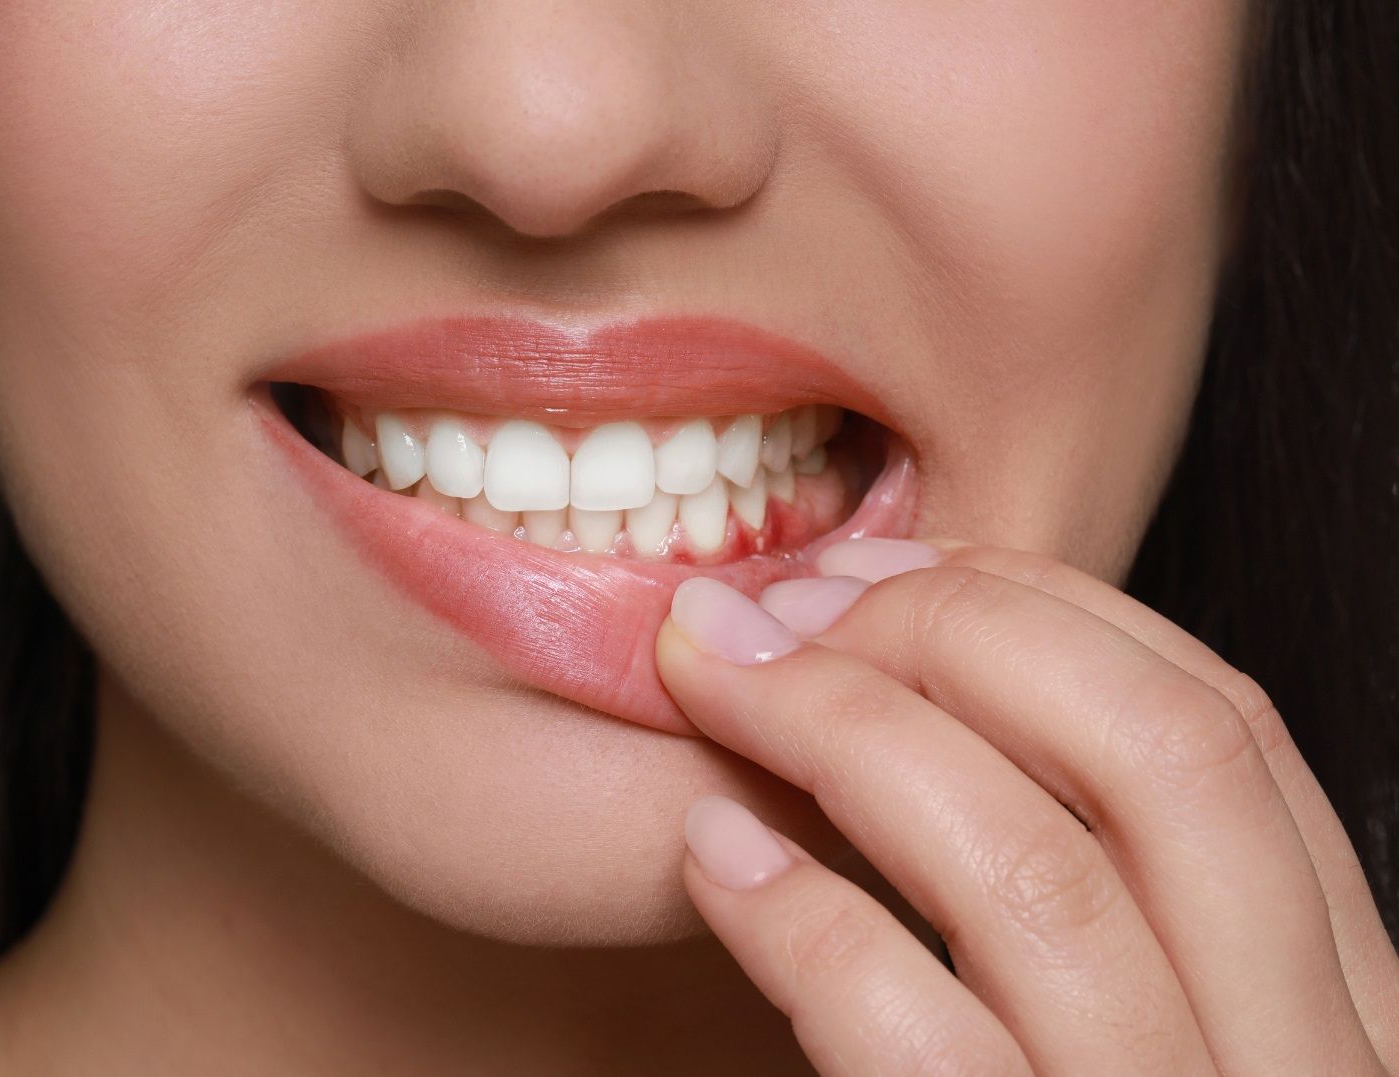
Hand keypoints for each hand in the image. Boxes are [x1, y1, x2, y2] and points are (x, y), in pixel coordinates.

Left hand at [656, 538, 1398, 1074]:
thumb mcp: (1143, 1024)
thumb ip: (1088, 888)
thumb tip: (917, 682)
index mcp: (1335, 1000)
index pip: (1222, 729)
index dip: (1046, 613)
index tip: (889, 570)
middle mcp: (1305, 1073)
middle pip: (1159, 755)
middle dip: (952, 635)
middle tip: (783, 609)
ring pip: (1036, 876)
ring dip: (845, 736)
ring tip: (716, 684)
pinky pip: (920, 1042)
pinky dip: (803, 922)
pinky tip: (714, 855)